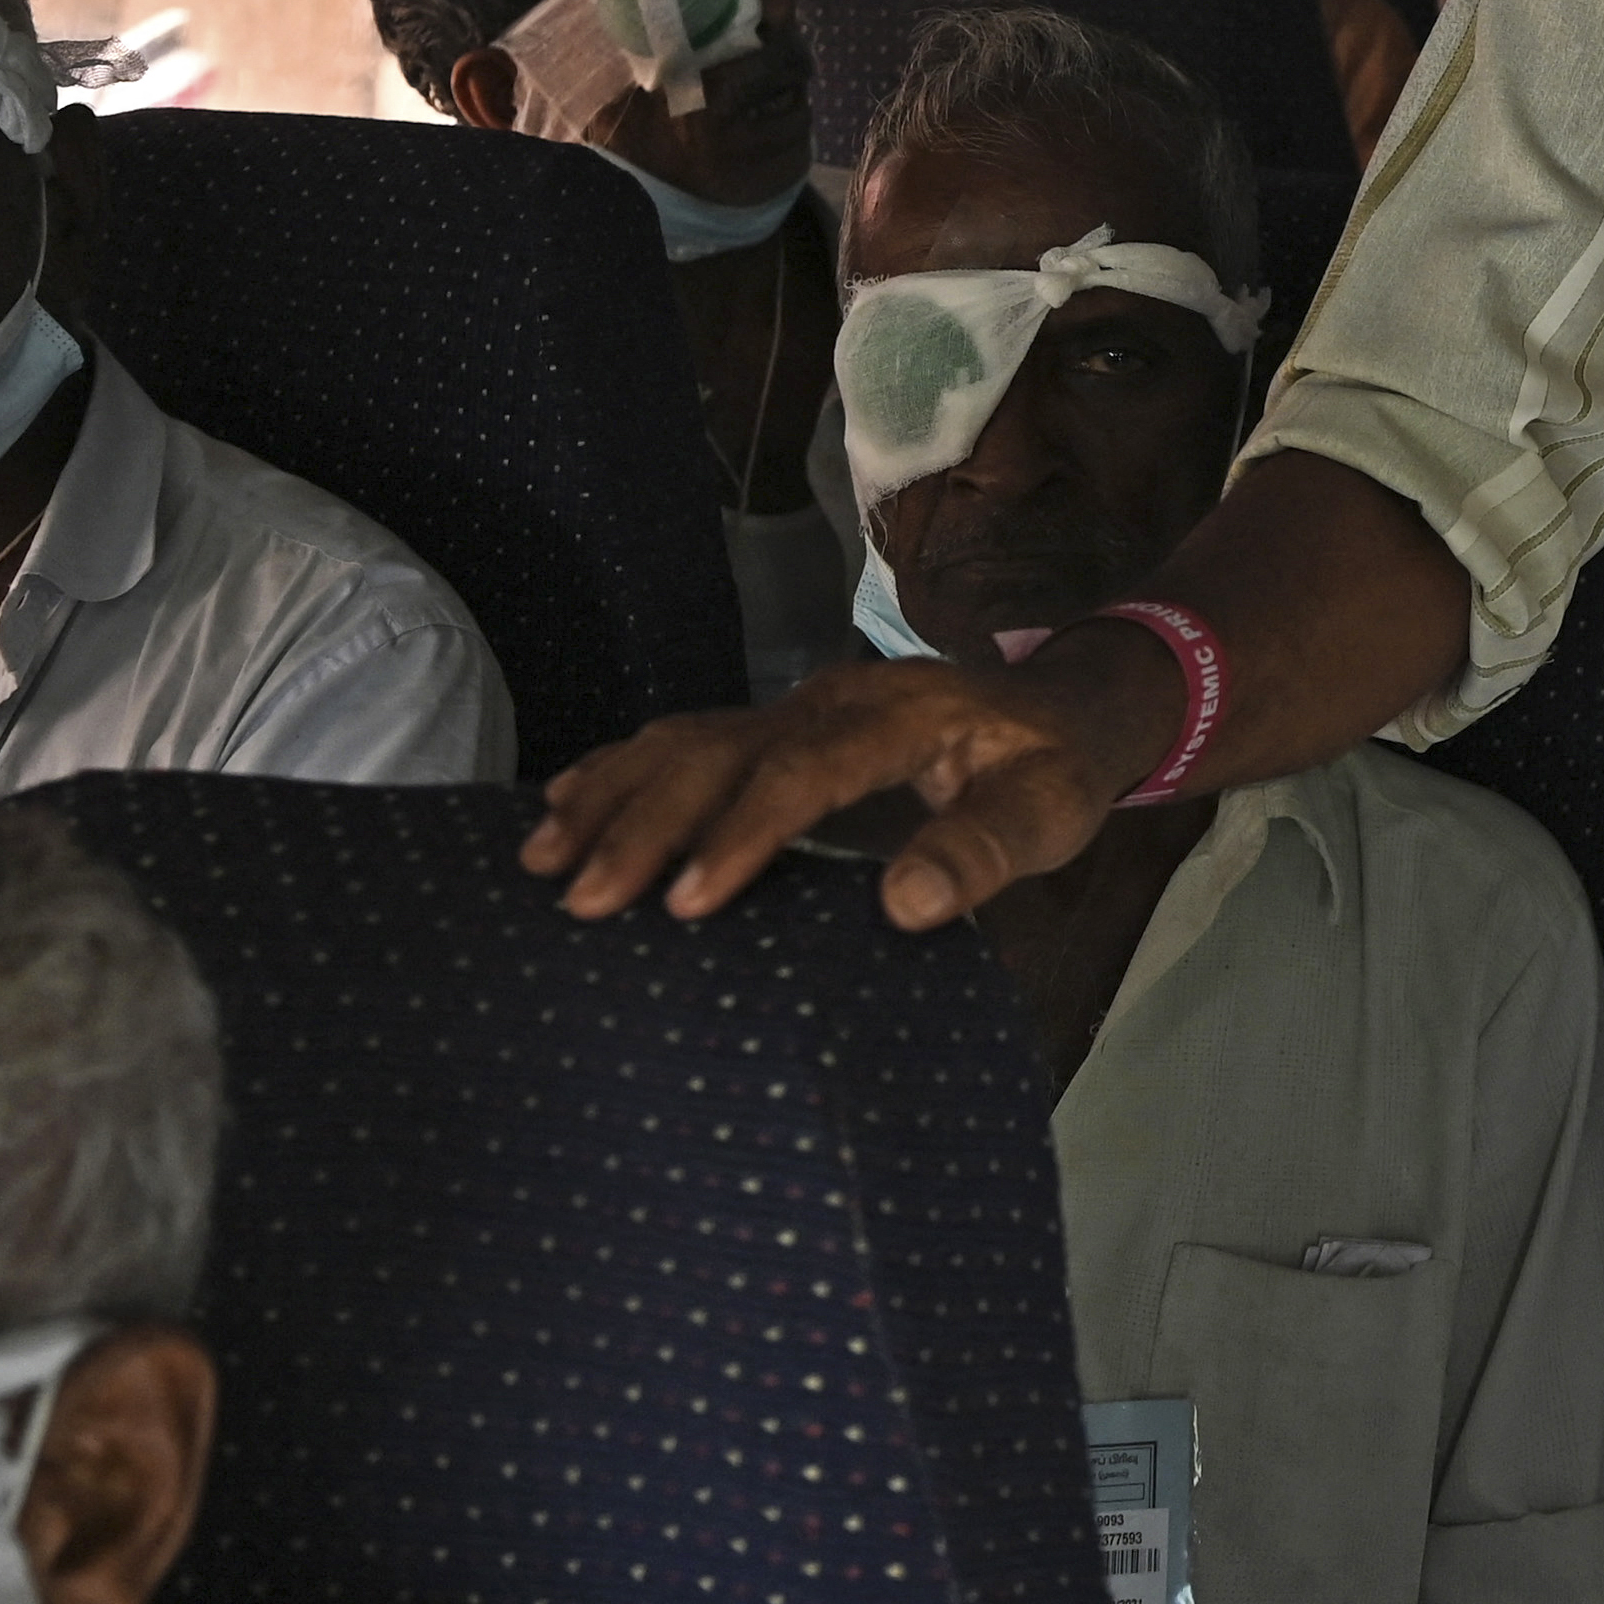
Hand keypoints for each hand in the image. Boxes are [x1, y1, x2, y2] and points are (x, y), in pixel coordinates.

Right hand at [519, 638, 1182, 929]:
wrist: (1060, 705)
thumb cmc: (1052, 768)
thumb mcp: (1048, 811)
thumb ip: (983, 851)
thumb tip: (905, 903)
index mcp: (895, 716)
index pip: (800, 772)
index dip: (740, 834)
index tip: (686, 903)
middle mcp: (829, 700)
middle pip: (719, 752)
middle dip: (645, 823)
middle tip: (583, 900)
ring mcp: (795, 705)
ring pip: (685, 739)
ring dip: (612, 795)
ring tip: (542, 858)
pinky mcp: (775, 725)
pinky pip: (684, 738)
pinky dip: (618, 771)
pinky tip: (562, 805)